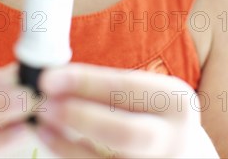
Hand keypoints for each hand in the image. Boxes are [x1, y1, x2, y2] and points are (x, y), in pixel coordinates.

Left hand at [35, 63, 218, 158]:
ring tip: (42, 127)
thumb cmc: (151, 114)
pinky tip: (54, 145)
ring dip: (68, 145)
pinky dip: (73, 158)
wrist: (185, 155)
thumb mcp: (145, 94)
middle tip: (44, 106)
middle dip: (80, 117)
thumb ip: (107, 88)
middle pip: (124, 132)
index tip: (47, 78)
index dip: (84, 82)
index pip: (125, 88)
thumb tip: (54, 78)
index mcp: (176, 101)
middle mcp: (174, 138)